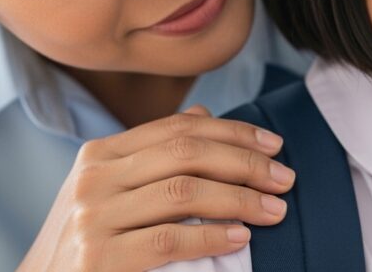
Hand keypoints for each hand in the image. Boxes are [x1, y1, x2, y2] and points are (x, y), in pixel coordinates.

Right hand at [16, 105, 294, 271]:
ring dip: (239, 199)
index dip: (232, 132)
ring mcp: (92, 217)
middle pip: (186, 153)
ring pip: (183, 193)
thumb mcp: (111, 189)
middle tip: (284, 178)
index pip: (178, 129)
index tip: (273, 144)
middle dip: (244, 163)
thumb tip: (205, 113)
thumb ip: (155, 153)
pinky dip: (212, 238)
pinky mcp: (97, 259)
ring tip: (274, 210)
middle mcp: (94, 178)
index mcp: (100, 154)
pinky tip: (240, 237)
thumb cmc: (87, 242)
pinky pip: (169, 241)